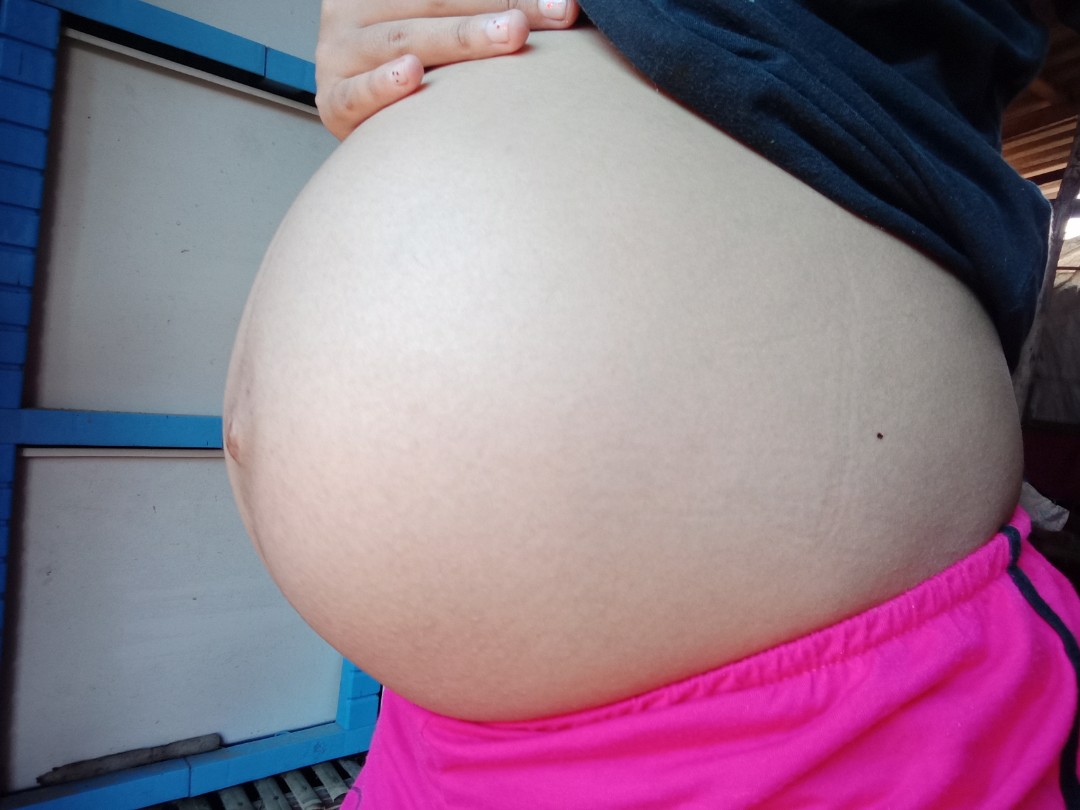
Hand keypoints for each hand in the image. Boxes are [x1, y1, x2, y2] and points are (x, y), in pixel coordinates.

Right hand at [316, 0, 579, 139]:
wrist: (370, 116)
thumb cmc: (427, 69)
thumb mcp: (439, 26)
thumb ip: (475, 11)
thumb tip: (557, 5)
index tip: (563, 4)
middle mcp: (355, 7)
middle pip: (436, 1)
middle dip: (498, 8)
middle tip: (549, 14)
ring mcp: (339, 51)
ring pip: (406, 38)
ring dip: (463, 38)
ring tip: (511, 34)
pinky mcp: (332, 100)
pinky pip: (357, 95)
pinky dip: (382, 86)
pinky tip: (412, 77)